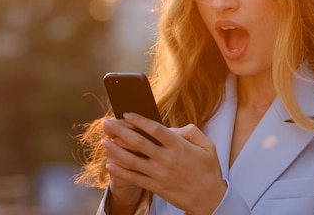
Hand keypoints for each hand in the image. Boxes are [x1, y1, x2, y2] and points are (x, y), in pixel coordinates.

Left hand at [102, 113, 226, 214]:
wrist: (209, 199)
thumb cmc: (208, 171)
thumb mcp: (207, 146)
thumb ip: (191, 132)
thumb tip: (173, 128)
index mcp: (179, 146)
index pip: (155, 129)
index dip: (139, 120)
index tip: (127, 114)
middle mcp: (167, 159)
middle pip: (139, 143)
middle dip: (120, 131)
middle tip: (107, 123)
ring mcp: (160, 174)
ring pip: (132, 161)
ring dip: (115, 151)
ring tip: (104, 142)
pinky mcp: (156, 187)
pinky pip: (134, 178)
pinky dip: (120, 172)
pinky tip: (110, 165)